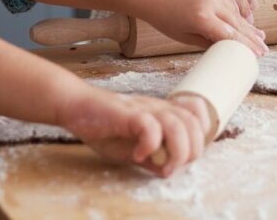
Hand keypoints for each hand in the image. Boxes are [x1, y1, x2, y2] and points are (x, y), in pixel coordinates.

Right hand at [59, 87, 207, 176]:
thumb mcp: (130, 146)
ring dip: (176, 150)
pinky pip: (150, 126)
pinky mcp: (127, 113)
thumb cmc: (102, 125)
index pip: (196, 115)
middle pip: (193, 124)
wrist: (75, 106)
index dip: (200, 135)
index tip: (186, 154)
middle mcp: (157, 108)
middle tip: (172, 166)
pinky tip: (138, 155)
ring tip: (162, 165)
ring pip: (178, 124)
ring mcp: (143, 109)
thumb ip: (151, 156)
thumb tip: (166, 170)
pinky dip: (150, 144)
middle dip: (190, 151)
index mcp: (162, 113)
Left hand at [135, 0, 266, 56]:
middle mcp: (210, 0)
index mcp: (201, 16)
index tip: (258, 55)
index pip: (230, 34)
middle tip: (264, 49)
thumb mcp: (186, 36)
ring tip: (259, 37)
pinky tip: (246, 21)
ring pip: (236, 10)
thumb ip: (209, 41)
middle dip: (251, 37)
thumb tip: (230, 49)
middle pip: (237, 22)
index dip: (246, 46)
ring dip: (247, 24)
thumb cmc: (165, 18)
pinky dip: (239, 11)